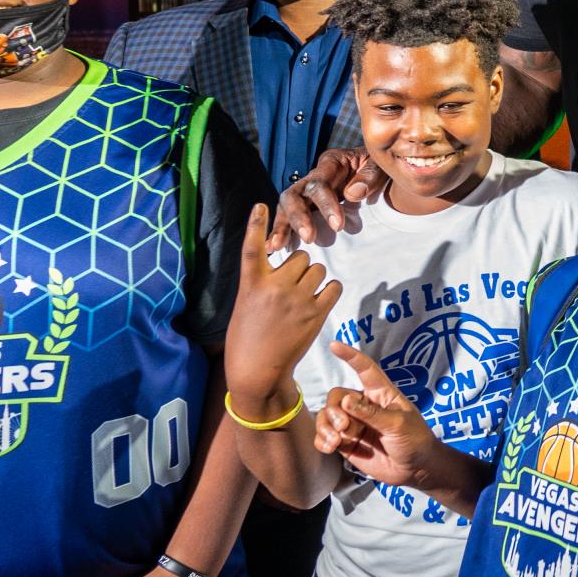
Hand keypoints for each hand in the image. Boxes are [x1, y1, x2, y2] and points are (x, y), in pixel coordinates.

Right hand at [224, 206, 340, 405]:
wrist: (258, 371)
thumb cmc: (248, 337)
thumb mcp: (245, 304)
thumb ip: (261, 281)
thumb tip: (283, 264)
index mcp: (250, 284)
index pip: (252, 247)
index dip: (256, 225)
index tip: (261, 205)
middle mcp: (273, 287)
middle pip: (300, 256)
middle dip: (299, 267)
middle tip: (290, 287)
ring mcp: (296, 300)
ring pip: (317, 269)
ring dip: (314, 279)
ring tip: (302, 297)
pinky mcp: (315, 313)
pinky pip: (333, 286)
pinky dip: (328, 291)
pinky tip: (318, 302)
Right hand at [272, 148, 382, 247]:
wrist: (378, 169)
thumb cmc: (379, 166)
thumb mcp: (379, 165)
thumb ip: (369, 177)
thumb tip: (352, 194)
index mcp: (331, 162)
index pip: (319, 183)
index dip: (326, 205)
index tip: (338, 225)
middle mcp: (313, 175)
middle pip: (294, 194)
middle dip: (298, 217)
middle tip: (309, 237)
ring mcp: (307, 191)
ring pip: (286, 206)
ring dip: (282, 226)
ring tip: (278, 245)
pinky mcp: (307, 206)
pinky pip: (288, 216)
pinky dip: (280, 230)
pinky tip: (273, 246)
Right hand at [315, 341, 440, 488]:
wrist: (415, 469)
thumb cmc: (414, 440)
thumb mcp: (398, 424)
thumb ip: (372, 413)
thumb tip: (346, 400)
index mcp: (381, 393)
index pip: (365, 369)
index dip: (350, 356)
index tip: (334, 344)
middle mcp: (363, 405)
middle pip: (336, 397)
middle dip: (334, 410)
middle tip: (344, 426)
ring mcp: (353, 424)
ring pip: (327, 416)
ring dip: (326, 426)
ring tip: (335, 441)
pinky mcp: (346, 442)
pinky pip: (325, 436)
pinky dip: (322, 440)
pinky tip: (329, 447)